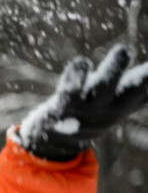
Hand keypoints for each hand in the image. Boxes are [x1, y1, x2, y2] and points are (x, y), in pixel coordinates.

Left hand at [19, 44, 147, 160]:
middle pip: (130, 91)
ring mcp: (85, 109)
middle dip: (144, 78)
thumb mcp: (122, 102)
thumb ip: (143, 90)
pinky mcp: (60, 108)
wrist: (55, 142)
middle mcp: (108, 108)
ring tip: (124, 50)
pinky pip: (69, 92)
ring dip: (113, 70)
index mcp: (125, 103)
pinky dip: (75, 78)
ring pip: (102, 89)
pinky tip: (81, 63)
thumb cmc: (93, 113)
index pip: (147, 92)